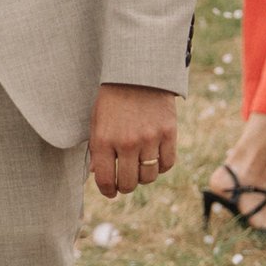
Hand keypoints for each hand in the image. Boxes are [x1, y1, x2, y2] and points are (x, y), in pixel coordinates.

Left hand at [87, 84, 179, 198]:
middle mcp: (127, 143)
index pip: (105, 180)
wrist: (138, 73)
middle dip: (124, 187)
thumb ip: (96, 150)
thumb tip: (98, 175)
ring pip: (149, 177)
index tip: (110, 192)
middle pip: (129, 183)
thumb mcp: (96, 121)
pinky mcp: (169, 133)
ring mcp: (150, 139)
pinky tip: (154, 159)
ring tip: (138, 168)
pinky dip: (160, 167)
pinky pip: (167, 164)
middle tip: (124, 182)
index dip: (107, 191)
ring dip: (143, 178)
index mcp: (104, 140)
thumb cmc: (112, 99)